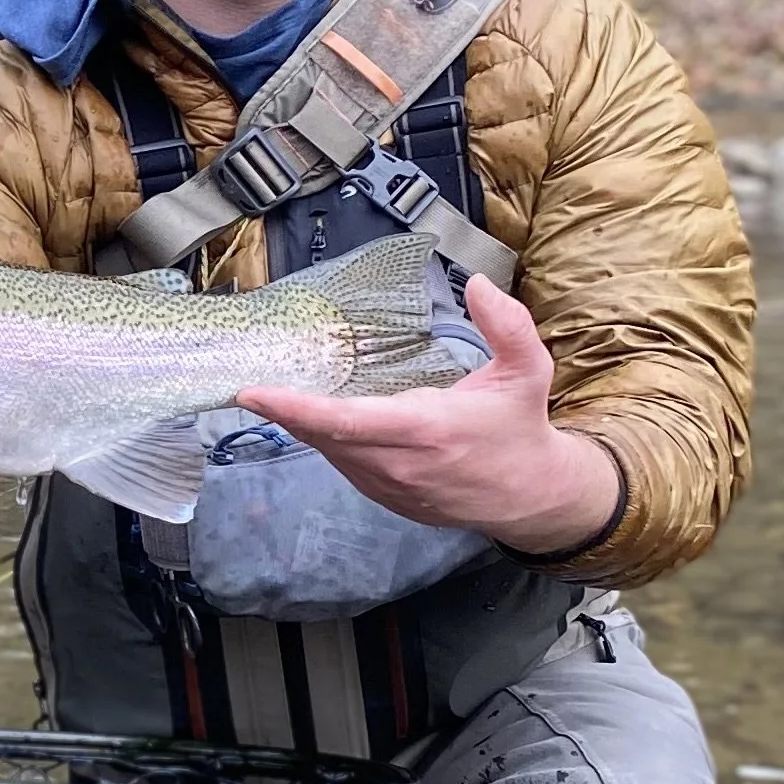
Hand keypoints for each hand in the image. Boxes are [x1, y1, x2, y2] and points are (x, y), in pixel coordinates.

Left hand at [234, 274, 622, 558]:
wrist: (533, 496)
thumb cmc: (520, 427)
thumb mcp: (528, 371)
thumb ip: (508, 325)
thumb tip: (479, 284)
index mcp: (426, 430)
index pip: (347, 421)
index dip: (295, 408)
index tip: (255, 392)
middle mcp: (400, 464)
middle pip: (324, 437)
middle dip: (284, 410)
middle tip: (249, 382)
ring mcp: (390, 487)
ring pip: (330, 452)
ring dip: (304, 424)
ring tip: (279, 392)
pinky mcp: (387, 499)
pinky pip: (345, 465)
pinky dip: (327, 440)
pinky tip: (319, 416)